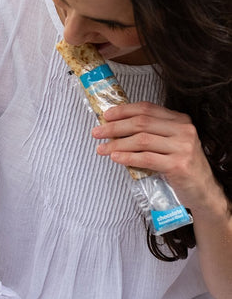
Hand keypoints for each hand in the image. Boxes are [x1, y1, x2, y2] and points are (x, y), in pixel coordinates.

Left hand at [91, 101, 217, 211]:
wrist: (202, 190)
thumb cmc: (179, 165)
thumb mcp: (168, 143)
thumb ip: (149, 132)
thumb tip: (115, 127)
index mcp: (179, 120)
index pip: (147, 108)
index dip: (123, 111)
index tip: (106, 116)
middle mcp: (183, 129)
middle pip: (141, 123)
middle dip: (114, 127)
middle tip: (97, 133)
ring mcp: (183, 147)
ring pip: (141, 140)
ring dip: (116, 144)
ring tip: (101, 149)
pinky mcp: (178, 165)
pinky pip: (146, 158)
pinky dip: (127, 157)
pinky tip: (115, 157)